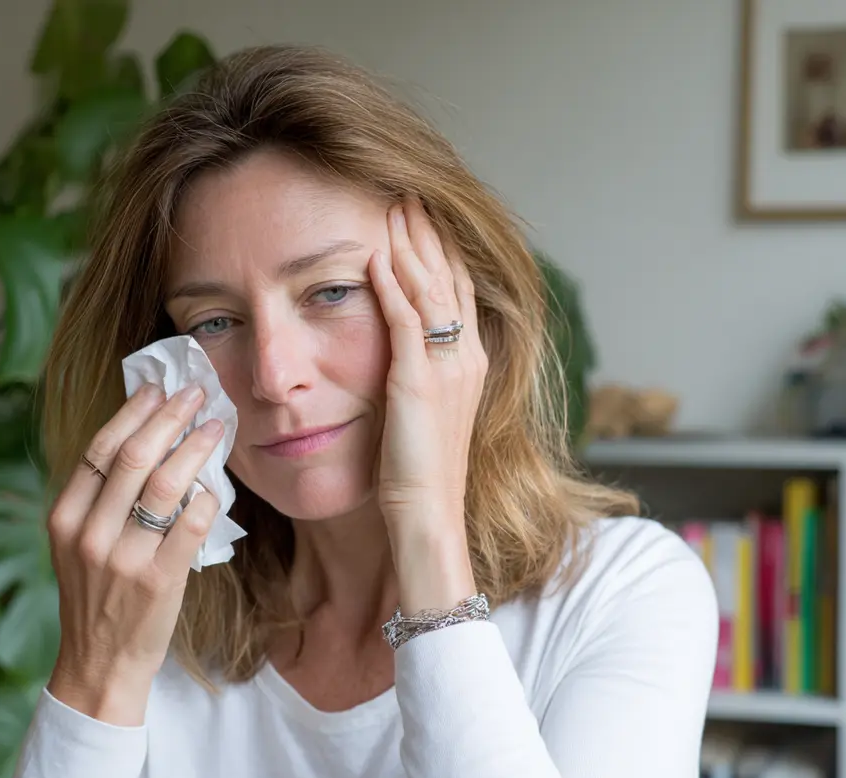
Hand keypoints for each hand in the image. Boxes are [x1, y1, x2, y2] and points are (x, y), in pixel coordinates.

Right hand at [45, 383, 223, 725]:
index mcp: (64, 517)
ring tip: (215, 425)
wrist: (98, 663)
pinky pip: (191, 524)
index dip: (133, 412)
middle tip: (195, 393)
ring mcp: (123, 558)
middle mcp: (89, 533)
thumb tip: (146, 438)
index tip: (157, 388)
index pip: (99, 448)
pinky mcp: (159, 579)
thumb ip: (101, 499)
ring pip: (165, 484)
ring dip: (195, 447)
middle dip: (169, 416)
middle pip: (133, 456)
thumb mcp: (79, 544)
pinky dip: (208, 496)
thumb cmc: (97, 596)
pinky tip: (219, 481)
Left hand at [369, 198, 488, 610]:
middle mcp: (467, 358)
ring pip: (431, 289)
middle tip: (410, 195)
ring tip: (394, 207)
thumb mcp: (428, 416)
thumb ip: (422, 379)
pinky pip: (406, 319)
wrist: (428, 514)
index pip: (459, 293)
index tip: (426, 220)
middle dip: (429, 235)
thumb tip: (403, 358)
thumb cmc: (422, 475)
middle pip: (450, 278)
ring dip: (411, 245)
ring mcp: (446, 367)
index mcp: (471, 365)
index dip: (444, 253)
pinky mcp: (418, 380)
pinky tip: (374, 256)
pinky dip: (391, 285)